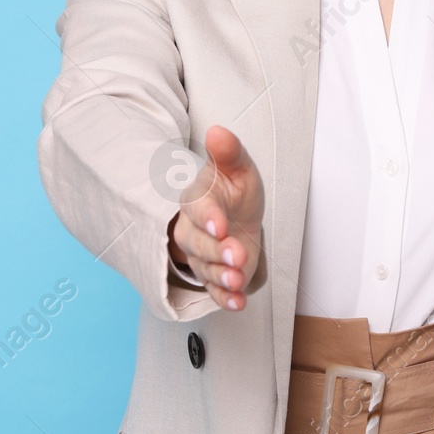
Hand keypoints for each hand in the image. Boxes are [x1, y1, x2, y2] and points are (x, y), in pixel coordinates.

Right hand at [167, 125, 264, 311]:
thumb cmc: (234, 190)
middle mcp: (194, 230)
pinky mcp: (214, 276)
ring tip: (238, 279)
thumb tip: (218, 131)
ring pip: (205, 268)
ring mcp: (203, 255)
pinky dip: (225, 298)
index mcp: (198, 200)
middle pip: (197, 243)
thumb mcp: (238, 167)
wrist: (239, 215)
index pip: (198, 208)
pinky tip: (238, 302)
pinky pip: (215, 290)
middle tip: (236, 255)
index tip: (219, 224)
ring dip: (222, 276)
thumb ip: (229, 152)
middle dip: (216, 251)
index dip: (207, 217)